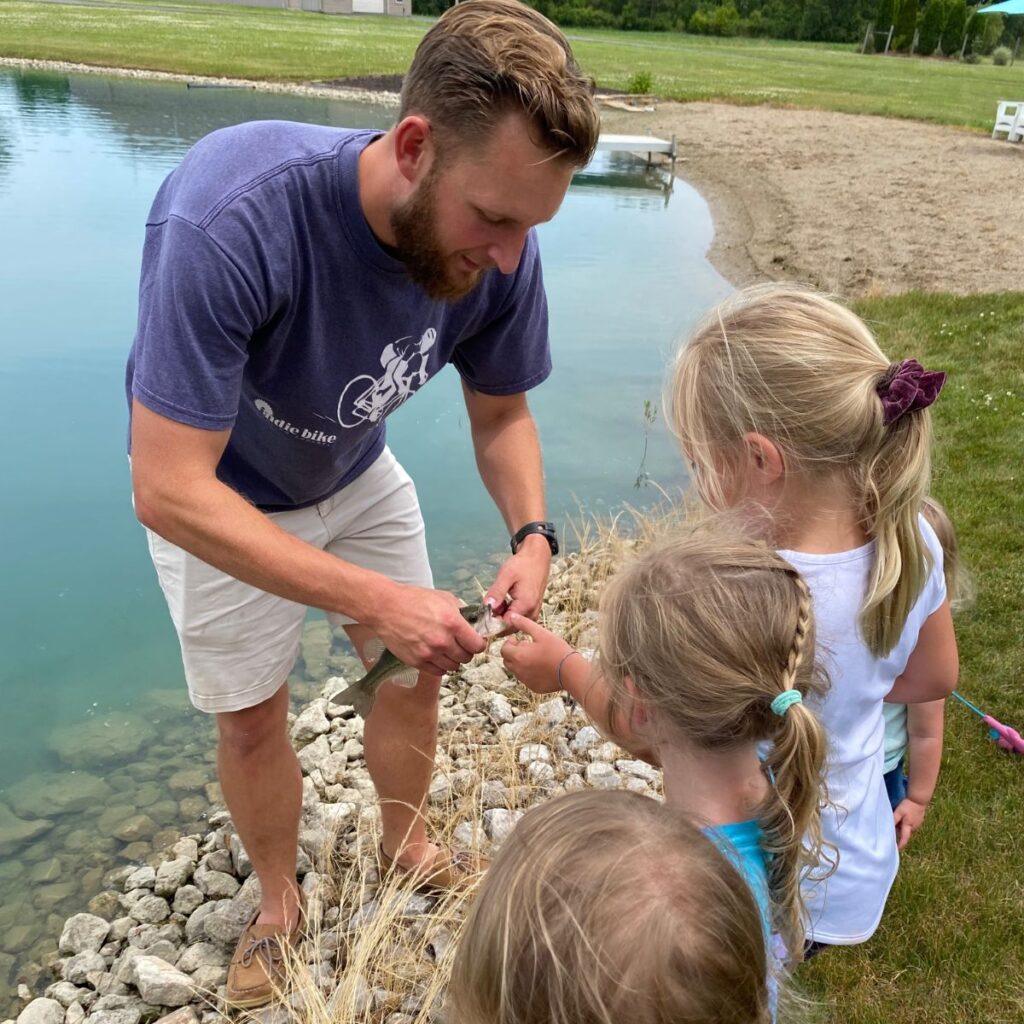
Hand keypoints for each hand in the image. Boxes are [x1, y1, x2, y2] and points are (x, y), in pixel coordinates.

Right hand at [367, 583, 486, 676]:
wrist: (386, 608)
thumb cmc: (414, 599)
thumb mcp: (444, 598)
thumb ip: (462, 612)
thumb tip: (474, 624)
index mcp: (453, 623)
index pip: (477, 645)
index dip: (478, 644)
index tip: (475, 641)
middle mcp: (442, 641)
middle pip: (466, 658)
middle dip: (466, 651)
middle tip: (460, 644)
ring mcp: (429, 654)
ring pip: (453, 667)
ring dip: (453, 660)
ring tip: (446, 649)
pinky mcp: (417, 662)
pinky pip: (438, 672)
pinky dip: (440, 666)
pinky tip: (436, 655)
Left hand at [484, 534, 550, 623]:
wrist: (537, 558)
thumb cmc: (523, 564)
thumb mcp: (506, 575)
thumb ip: (497, 592)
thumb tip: (486, 608)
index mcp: (526, 606)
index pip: (504, 625)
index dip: (491, 622)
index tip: (481, 613)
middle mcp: (531, 614)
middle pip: (508, 627)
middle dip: (495, 620)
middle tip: (487, 604)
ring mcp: (533, 614)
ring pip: (511, 623)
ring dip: (500, 615)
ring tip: (497, 599)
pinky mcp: (531, 611)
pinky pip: (516, 618)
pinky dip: (507, 613)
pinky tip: (503, 601)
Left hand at [500, 612, 573, 693]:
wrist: (572, 671)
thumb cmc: (557, 650)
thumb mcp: (541, 633)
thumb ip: (524, 624)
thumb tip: (512, 617)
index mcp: (519, 656)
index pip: (503, 650)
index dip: (510, 643)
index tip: (519, 640)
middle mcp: (519, 671)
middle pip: (507, 661)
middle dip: (513, 653)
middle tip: (527, 647)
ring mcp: (525, 680)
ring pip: (515, 670)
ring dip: (520, 662)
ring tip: (536, 656)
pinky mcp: (533, 687)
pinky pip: (525, 678)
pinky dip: (528, 672)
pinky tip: (541, 666)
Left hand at [893, 797, 927, 850]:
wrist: (919, 799)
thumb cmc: (908, 806)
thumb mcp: (899, 812)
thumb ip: (894, 819)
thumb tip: (889, 827)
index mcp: (909, 827)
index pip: (904, 839)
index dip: (900, 844)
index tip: (897, 850)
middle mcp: (914, 828)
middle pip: (905, 833)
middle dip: (899, 834)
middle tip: (891, 832)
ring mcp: (918, 824)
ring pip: (907, 829)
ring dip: (902, 828)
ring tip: (896, 823)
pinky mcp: (919, 821)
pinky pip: (911, 825)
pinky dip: (906, 824)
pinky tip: (903, 818)